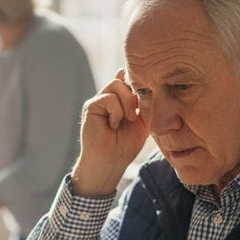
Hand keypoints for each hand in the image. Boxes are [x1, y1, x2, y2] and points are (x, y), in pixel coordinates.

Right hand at [72, 69, 149, 195]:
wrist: (111, 162)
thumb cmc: (126, 145)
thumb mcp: (143, 120)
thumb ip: (144, 102)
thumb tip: (147, 83)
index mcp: (121, 98)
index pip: (129, 77)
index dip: (139, 83)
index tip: (147, 98)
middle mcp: (110, 96)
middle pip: (124, 76)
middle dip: (136, 93)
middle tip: (138, 114)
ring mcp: (100, 100)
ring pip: (117, 84)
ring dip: (127, 102)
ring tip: (129, 119)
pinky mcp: (91, 106)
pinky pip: (109, 98)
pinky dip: (116, 112)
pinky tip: (113, 125)